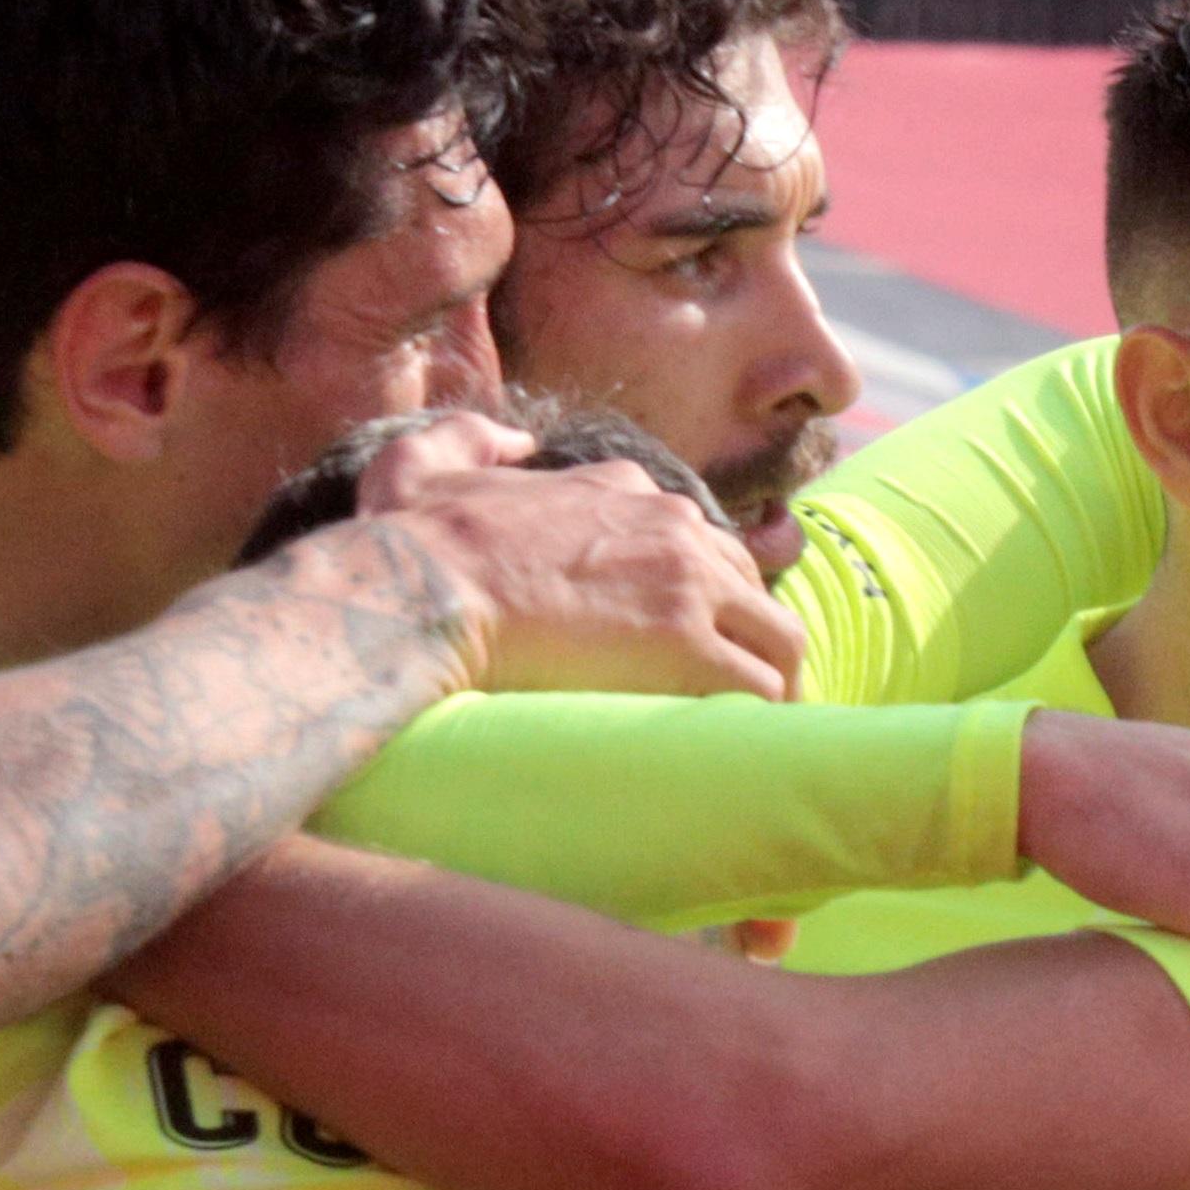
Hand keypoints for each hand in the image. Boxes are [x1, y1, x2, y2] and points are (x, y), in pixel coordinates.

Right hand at [352, 411, 804, 701]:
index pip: (697, 537)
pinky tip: (739, 752)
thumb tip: (515, 438)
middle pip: (750, 586)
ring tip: (746, 734)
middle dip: (747, 639)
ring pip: (777, 639)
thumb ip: (472, 438)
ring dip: (769, 685)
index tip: (688, 635)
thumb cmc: (412, 541)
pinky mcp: (687, 645)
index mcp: (622, 485)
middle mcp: (671, 524)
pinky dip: (759, 722)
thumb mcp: (425, 460)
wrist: (423, 590)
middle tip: (730, 695)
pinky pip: (761, 689)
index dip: (700, 592)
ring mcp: (688, 584)